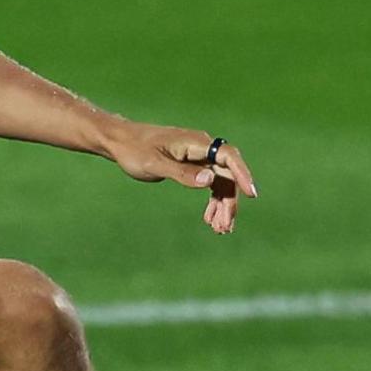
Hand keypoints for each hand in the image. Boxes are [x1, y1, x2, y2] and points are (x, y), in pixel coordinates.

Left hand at [108, 124, 258, 234]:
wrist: (120, 142)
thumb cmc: (134, 151)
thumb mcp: (155, 164)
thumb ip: (182, 173)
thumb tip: (210, 180)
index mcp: (195, 143)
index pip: (228, 156)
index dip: (242, 174)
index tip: (251, 194)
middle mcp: (201, 147)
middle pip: (227, 174)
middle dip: (229, 201)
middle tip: (224, 227)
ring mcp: (198, 156)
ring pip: (221, 181)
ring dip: (222, 205)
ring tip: (219, 229)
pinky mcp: (193, 164)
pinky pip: (211, 182)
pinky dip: (213, 201)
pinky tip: (210, 218)